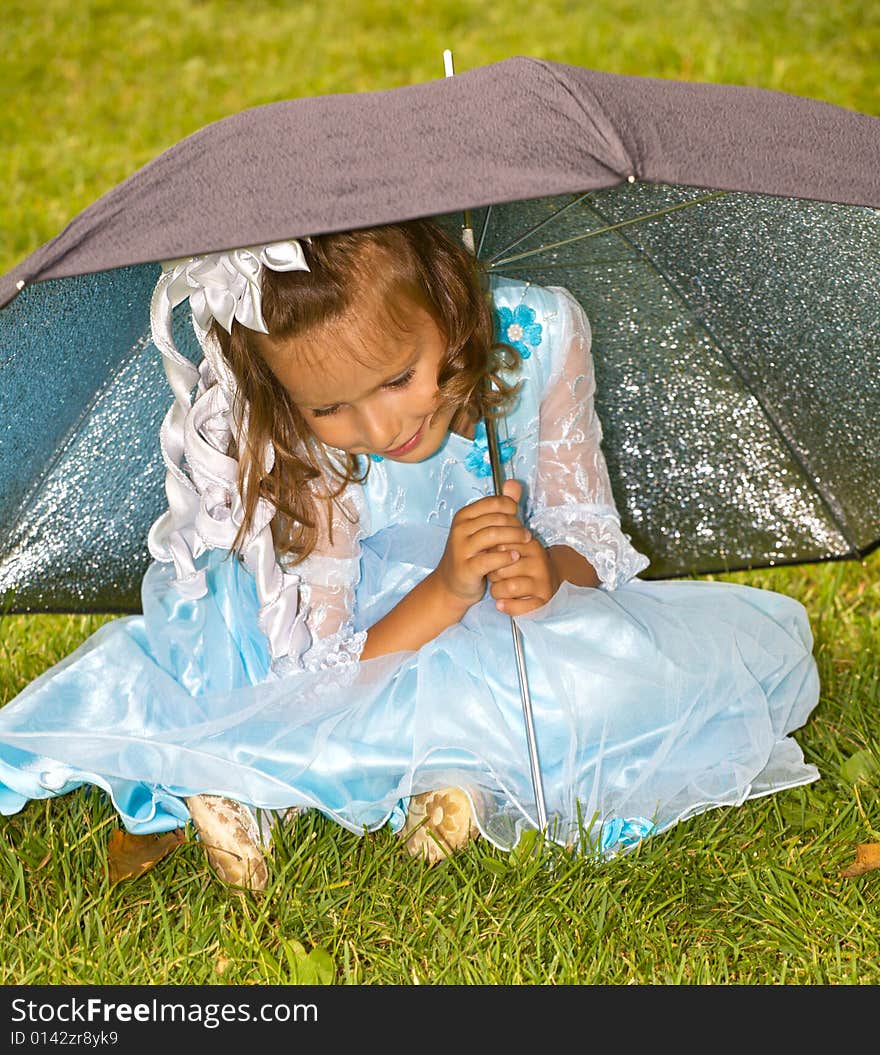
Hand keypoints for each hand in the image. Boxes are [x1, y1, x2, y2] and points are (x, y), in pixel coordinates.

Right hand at [434, 481, 532, 607]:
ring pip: (493, 535)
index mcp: (464, 516)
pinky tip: (516, 557)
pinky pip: (490, 559)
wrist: (452, 583)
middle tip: (527, 534)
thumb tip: (514, 483)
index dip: (510, 507)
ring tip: (526, 542)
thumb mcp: (483, 527)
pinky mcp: (466, 567)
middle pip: (496, 518)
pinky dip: (506, 557)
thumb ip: (501, 505)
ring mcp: (461, 548)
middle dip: (515, 524)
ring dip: (514, 538)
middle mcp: (460, 529)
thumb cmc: (472, 553)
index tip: (518, 517)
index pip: (493, 502)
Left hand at [487, 480, 560, 615]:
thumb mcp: (516, 534)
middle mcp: (538, 562)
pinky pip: (518, 607)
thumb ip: (511, 509)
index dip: (493, 554)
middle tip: (495, 574)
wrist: (546, 582)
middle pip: (502, 568)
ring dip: (497, 590)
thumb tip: (510, 482)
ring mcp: (541, 583)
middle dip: (493, 573)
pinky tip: (501, 603)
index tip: (493, 556)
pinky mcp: (541, 602)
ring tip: (498, 588)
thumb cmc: (524, 558)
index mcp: (530, 544)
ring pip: (507, 588)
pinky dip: (507, 606)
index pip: (502, 547)